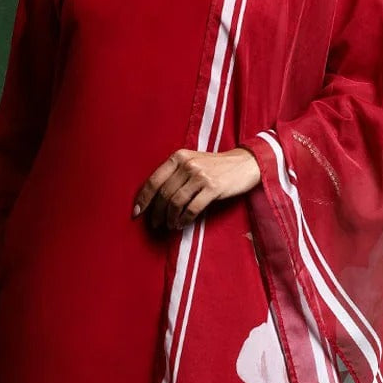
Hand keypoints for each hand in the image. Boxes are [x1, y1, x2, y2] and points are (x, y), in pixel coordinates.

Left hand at [132, 146, 260, 230]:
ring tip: (170, 225)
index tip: (136, 212)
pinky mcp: (213, 187)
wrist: (245, 164)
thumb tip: (155, 199)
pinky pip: (192, 208)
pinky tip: (182, 224)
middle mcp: (187, 164)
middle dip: (156, 212)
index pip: (154, 180)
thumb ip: (176, 174)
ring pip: (176, 202)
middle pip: (164, 194)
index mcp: (179, 157)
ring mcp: (200, 175)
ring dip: (170, 218)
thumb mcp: (193, 162)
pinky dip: (184, 219)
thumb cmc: (217, 167)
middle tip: (155, 224)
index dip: (143, 198)